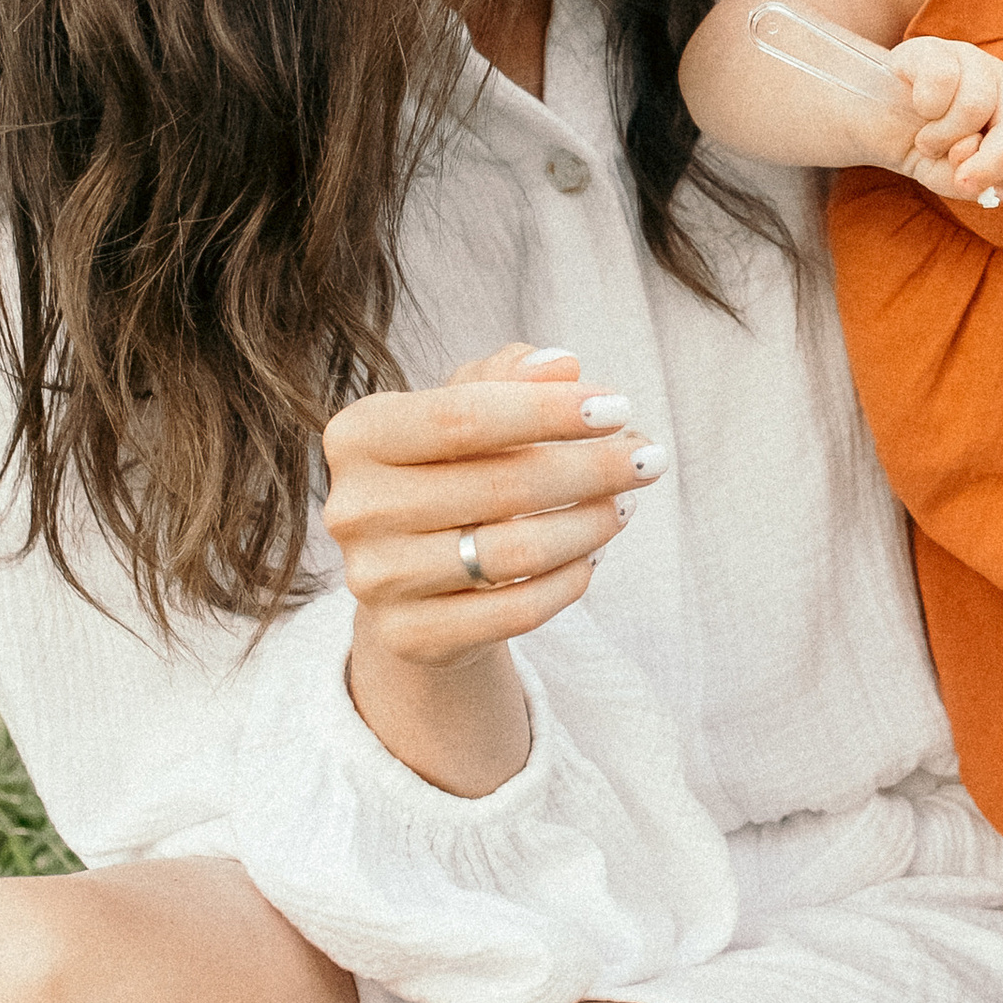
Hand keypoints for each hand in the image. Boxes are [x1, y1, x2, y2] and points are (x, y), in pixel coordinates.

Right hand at [324, 343, 662, 794]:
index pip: (462, 416)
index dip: (548, 411)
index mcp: (359, 434)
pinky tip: (592, 555)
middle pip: (500, 485)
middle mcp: (355, 508)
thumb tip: (560, 365)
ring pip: (514, 552)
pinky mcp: (409, 637)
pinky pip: (515, 610)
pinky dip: (569, 580)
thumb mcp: (472, 406)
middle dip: (591, 468)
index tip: (619, 406)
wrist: (414, 572)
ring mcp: (376, 579)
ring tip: (624, 504)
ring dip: (589, 525)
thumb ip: (511, 375)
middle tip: (648, 460)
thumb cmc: (453, 466)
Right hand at [889, 38, 1002, 200]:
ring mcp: (973, 61)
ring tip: (927, 141)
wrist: (874, 122)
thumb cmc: (923, 149)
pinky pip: (942, 81)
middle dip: (992, 164)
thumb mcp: (952, 178)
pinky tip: (916, 109)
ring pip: (977, 105)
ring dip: (944, 138)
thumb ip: (976, 182)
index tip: (994, 190)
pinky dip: (925, 108)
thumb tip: (978, 179)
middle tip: (960, 179)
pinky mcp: (935, 49)